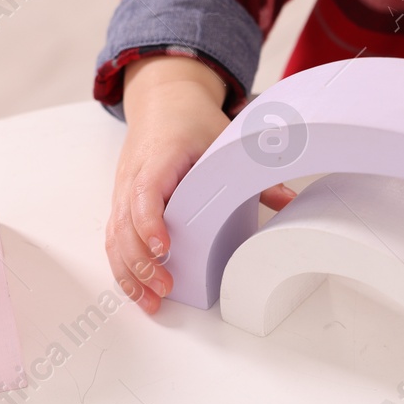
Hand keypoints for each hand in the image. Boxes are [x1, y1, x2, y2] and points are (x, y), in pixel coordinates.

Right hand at [105, 55, 297, 311]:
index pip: (146, 193)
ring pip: (115, 238)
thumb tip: (288, 201)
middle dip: (142, 261)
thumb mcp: (224, 138)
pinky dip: (124, 269)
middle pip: (125, 224)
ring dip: (130, 274)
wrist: (162, 101)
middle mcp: (133, 178)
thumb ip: (255, 173)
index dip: (150, 222)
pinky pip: (115, 240)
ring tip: (151, 302)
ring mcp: (123, 193)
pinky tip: (138, 292)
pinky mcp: (122, 206)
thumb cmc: (190, 121)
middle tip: (166, 287)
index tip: (165, 248)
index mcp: (158, 158)